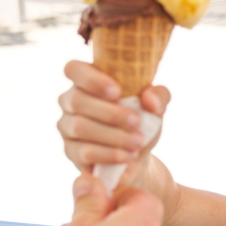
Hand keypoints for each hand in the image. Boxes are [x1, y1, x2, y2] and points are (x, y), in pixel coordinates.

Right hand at [57, 61, 170, 187]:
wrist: (137, 156)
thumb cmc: (140, 123)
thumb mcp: (155, 108)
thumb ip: (159, 97)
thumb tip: (150, 100)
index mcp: (87, 81)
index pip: (74, 69)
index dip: (91, 79)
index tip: (117, 92)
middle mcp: (70, 100)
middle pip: (78, 100)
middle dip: (111, 112)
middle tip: (137, 122)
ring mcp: (67, 127)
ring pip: (80, 127)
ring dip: (113, 135)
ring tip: (138, 141)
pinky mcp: (70, 152)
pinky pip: (84, 152)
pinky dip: (109, 154)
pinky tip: (128, 155)